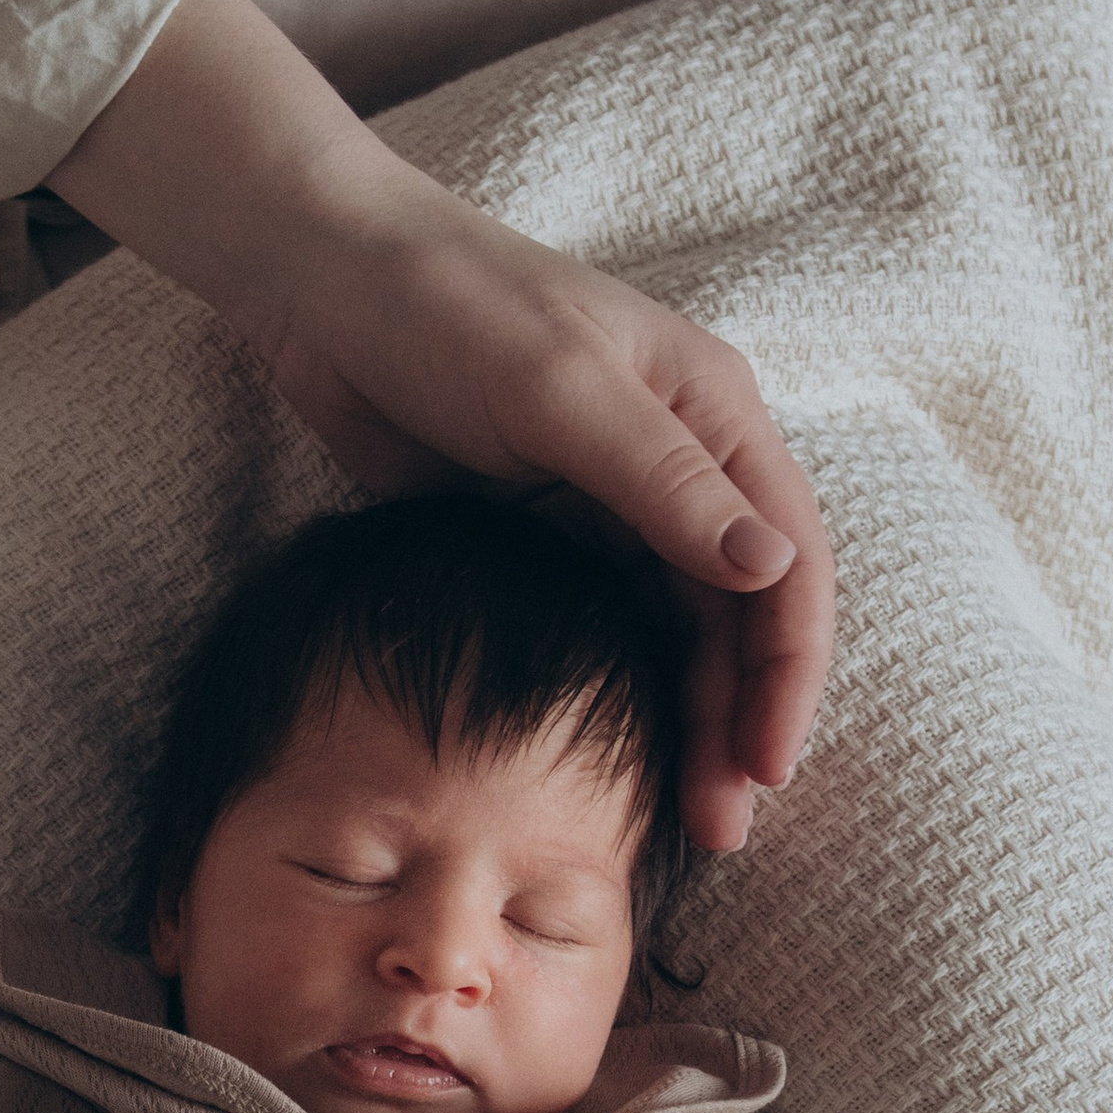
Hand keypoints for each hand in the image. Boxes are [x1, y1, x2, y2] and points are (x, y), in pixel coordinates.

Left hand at [49, 0, 833, 854]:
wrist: (322, 281)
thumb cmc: (448, 306)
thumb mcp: (560, 391)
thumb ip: (665, 483)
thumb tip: (774, 569)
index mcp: (716, 413)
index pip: (790, 561)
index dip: (788, 671)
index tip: (766, 768)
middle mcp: (685, 463)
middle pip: (742, 616)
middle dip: (741, 721)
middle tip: (719, 832)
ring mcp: (617, 500)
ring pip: (679, 634)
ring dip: (690, 724)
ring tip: (681, 824)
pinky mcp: (550, 530)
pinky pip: (611, 629)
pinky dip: (625, 696)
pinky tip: (616, 764)